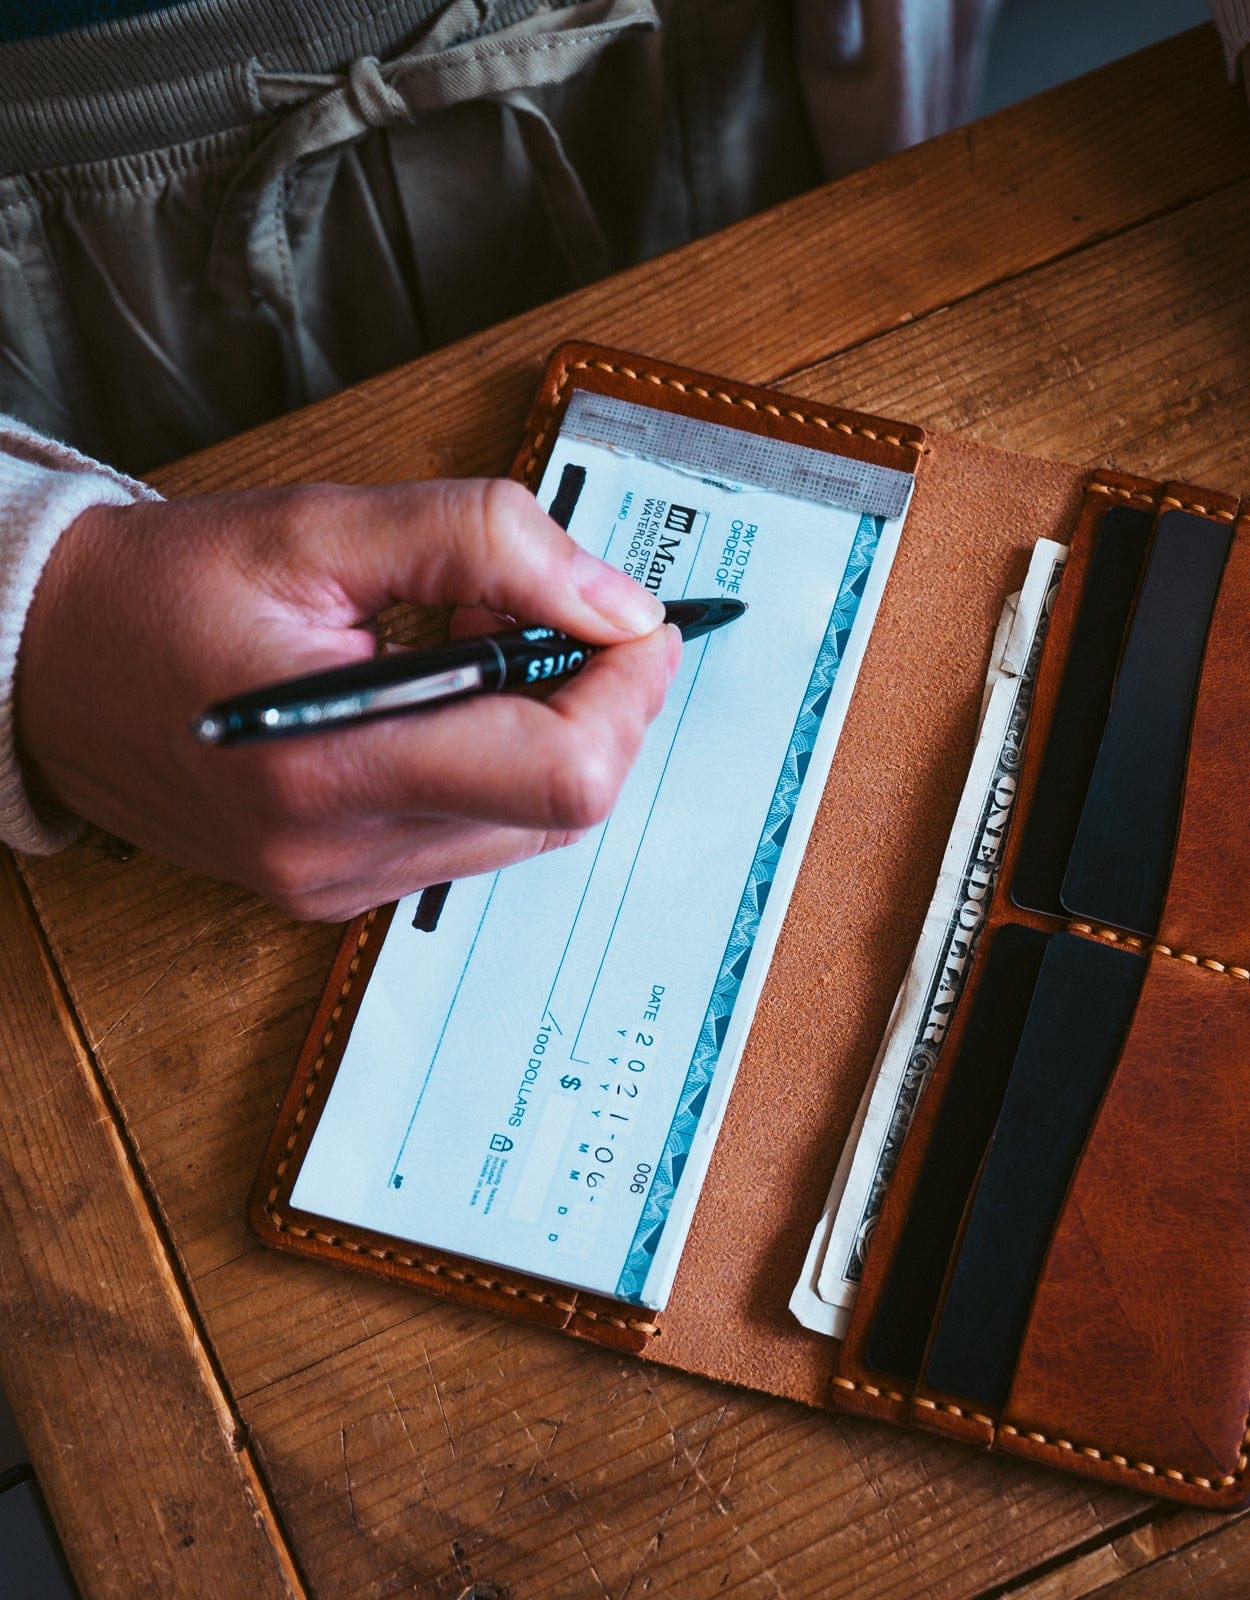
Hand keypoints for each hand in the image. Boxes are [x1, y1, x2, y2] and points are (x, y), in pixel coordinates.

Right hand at [15, 480, 680, 919]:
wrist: (48, 667)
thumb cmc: (161, 594)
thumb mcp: (322, 527)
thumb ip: (486, 546)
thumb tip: (617, 602)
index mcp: (331, 769)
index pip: (562, 775)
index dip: (627, 692)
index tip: (634, 623)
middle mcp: (342, 854)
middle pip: (566, 805)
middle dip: (596, 701)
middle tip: (554, 613)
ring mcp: (344, 884)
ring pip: (534, 822)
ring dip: (547, 725)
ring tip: (472, 642)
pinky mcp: (344, 888)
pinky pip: (479, 831)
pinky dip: (498, 757)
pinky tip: (446, 694)